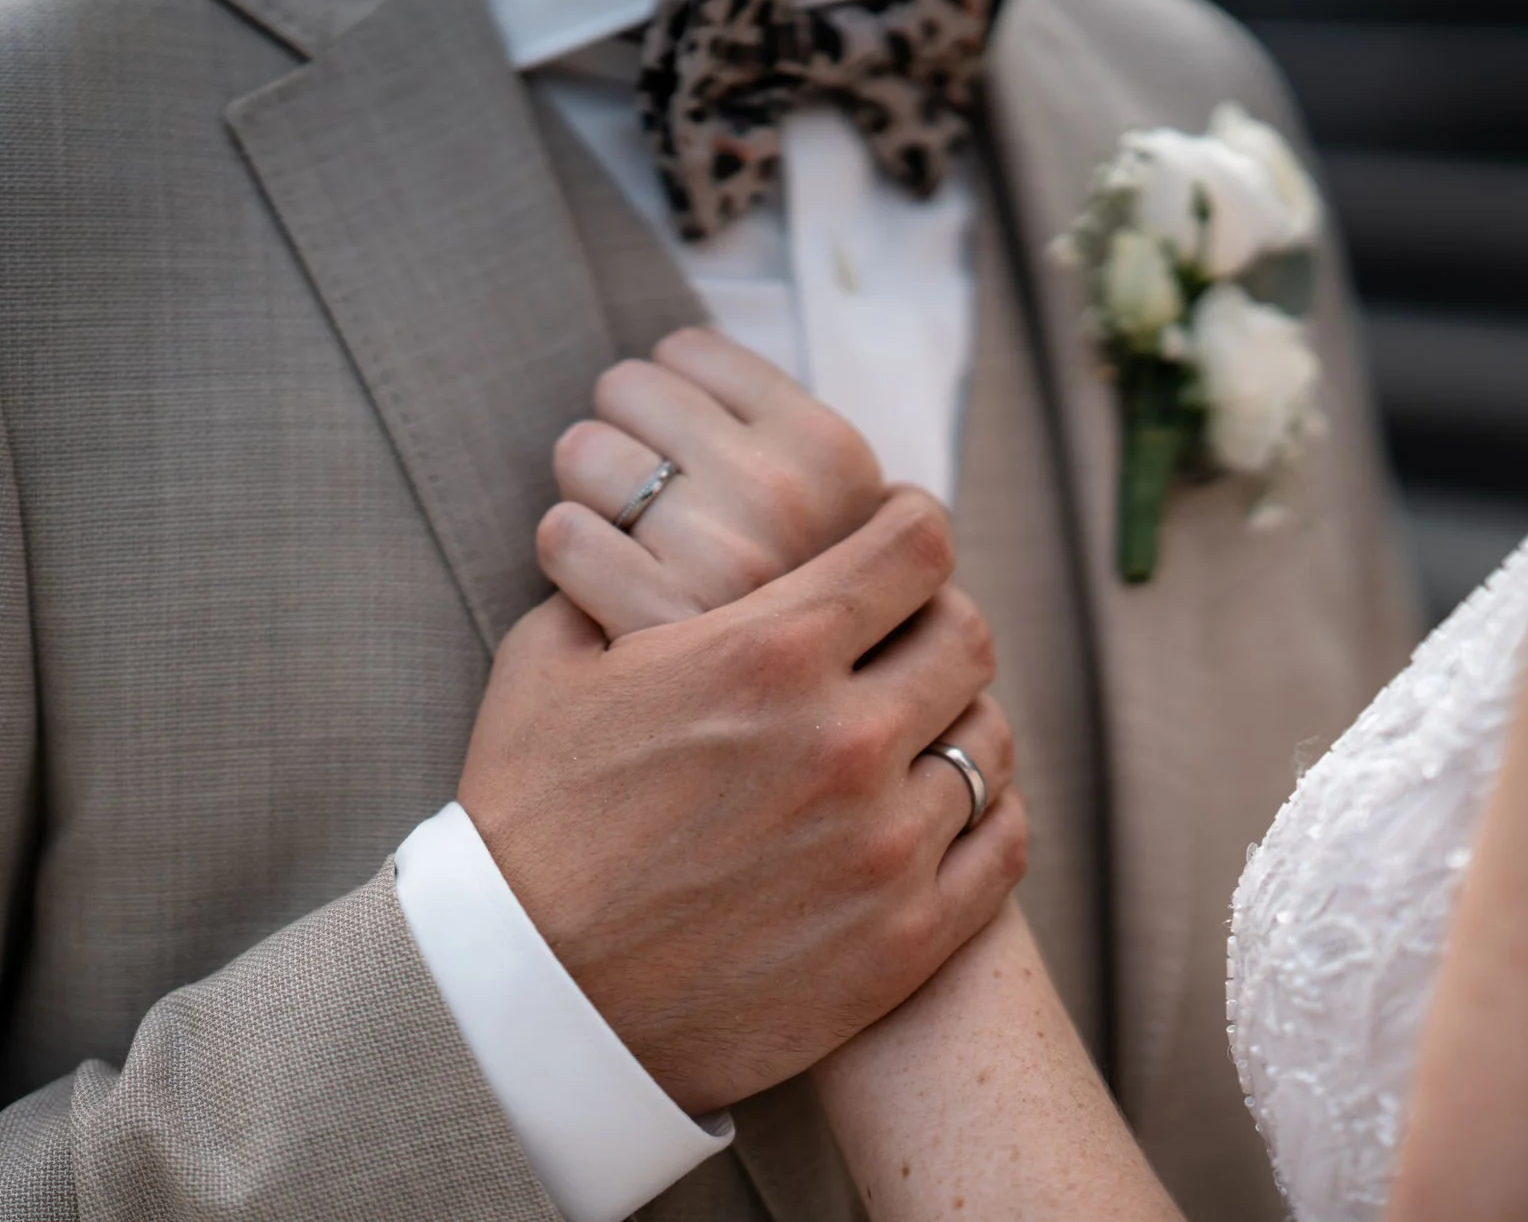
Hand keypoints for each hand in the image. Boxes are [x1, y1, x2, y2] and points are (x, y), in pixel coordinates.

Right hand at [459, 490, 1026, 1114]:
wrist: (526, 1000)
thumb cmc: (526, 825)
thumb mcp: (549, 667)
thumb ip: (621, 588)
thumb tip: (657, 552)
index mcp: (767, 652)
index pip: (915, 548)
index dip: (912, 528)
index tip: (901, 539)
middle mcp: (846, 739)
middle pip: (968, 637)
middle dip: (937, 622)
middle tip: (904, 640)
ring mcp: (885, 845)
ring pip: (991, 741)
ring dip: (959, 721)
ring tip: (916, 732)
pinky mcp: (904, 940)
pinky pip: (1000, 843)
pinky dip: (982, 814)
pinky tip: (937, 812)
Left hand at [539, 327, 883, 640]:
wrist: (809, 780)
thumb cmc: (806, 633)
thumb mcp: (838, 529)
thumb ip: (792, 453)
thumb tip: (686, 360)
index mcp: (838, 456)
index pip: (686, 352)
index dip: (666, 402)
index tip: (682, 453)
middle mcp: (788, 495)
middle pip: (626, 387)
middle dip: (621, 439)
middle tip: (646, 503)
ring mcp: (725, 556)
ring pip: (582, 451)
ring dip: (588, 497)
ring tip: (627, 545)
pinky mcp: (655, 623)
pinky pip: (560, 536)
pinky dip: (570, 560)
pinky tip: (599, 595)